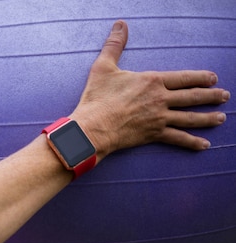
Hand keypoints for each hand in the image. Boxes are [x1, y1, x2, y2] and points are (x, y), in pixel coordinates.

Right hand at [70, 20, 229, 160]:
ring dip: (208, 118)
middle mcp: (161, 99)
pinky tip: (204, 145)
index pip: (184, 78)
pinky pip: (178, 138)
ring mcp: (159, 118)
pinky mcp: (153, 134)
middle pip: (192, 97)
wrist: (92, 127)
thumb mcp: (103, 67)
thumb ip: (114, 45)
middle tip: (224, 96)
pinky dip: (192, 142)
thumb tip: (120, 25)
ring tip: (221, 118)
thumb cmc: (97, 98)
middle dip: (211, 96)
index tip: (213, 79)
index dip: (201, 78)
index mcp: (152, 81)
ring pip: (190, 118)